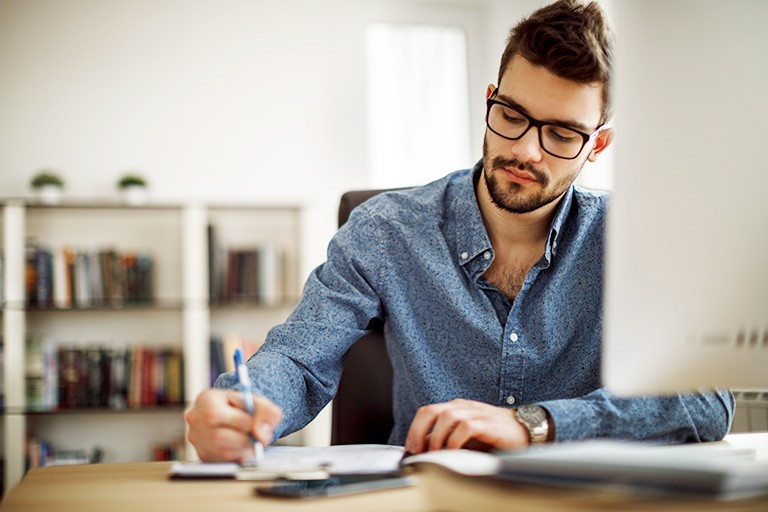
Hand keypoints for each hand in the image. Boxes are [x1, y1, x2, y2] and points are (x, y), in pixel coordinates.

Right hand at [184, 389, 282, 462]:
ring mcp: (196, 439)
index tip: (259, 426)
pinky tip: (243, 446)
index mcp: (205, 399)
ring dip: (244, 449)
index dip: (242, 422)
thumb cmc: (243, 406)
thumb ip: (265, 411)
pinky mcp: (203, 455)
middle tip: (260, 437)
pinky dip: (238, 456)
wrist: (234, 413)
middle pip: (219, 436)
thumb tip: (262, 434)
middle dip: (245, 438)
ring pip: (222, 452)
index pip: (216, 414)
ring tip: (252, 439)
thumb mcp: (257, 401)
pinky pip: (223, 461)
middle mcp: (195, 419)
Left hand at [404, 398, 529, 453]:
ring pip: (446, 416)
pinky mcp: (487, 423)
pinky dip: (455, 440)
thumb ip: (446, 437)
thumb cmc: (493, 434)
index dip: (414, 429)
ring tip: (436, 453)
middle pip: (431, 411)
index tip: (410, 448)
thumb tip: (424, 447)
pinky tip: (454, 451)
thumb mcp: (464, 435)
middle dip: (418, 431)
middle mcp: (462, 407)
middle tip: (417, 450)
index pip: (427, 412)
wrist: (524, 428)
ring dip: (437, 437)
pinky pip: (465, 427)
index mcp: (455, 407)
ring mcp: (475, 412)